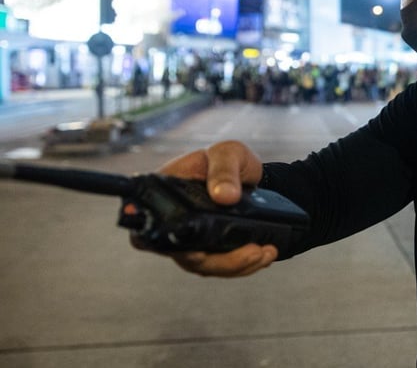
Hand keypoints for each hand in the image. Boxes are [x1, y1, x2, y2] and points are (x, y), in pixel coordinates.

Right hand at [131, 140, 277, 276]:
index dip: (156, 240)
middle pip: (182, 254)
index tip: (191, 251)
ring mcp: (191, 238)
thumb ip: (224, 170)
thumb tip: (224, 196)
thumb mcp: (228, 153)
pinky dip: (244, 265)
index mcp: (165, 194)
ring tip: (265, 253)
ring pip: (205, 265)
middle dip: (219, 261)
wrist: (252, 174)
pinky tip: (265, 256)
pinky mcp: (210, 248)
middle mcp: (173, 221)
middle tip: (252, 252)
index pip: (148, 222)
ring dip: (237, 265)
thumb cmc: (230, 158)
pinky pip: (221, 266)